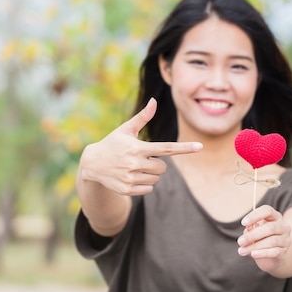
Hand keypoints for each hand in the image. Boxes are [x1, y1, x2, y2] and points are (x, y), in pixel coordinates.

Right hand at [79, 98, 201, 195]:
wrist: (92, 164)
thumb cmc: (113, 143)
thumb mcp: (126, 130)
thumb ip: (143, 117)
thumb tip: (154, 101)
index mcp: (138, 148)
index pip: (166, 148)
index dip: (184, 148)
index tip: (200, 146)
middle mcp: (135, 163)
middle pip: (163, 167)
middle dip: (157, 164)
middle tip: (143, 159)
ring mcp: (131, 178)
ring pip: (156, 179)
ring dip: (150, 174)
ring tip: (134, 167)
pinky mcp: (128, 189)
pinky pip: (149, 189)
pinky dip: (144, 184)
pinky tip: (131, 176)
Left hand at [237, 205, 290, 272]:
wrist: (270, 256)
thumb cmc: (260, 239)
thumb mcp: (253, 232)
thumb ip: (251, 229)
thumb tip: (248, 228)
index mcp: (275, 217)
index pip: (267, 211)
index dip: (255, 215)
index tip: (243, 223)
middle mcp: (283, 226)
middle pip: (270, 227)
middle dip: (253, 235)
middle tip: (240, 241)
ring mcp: (285, 239)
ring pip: (272, 241)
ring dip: (255, 246)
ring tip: (242, 251)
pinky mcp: (284, 251)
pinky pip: (275, 252)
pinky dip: (262, 253)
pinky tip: (253, 254)